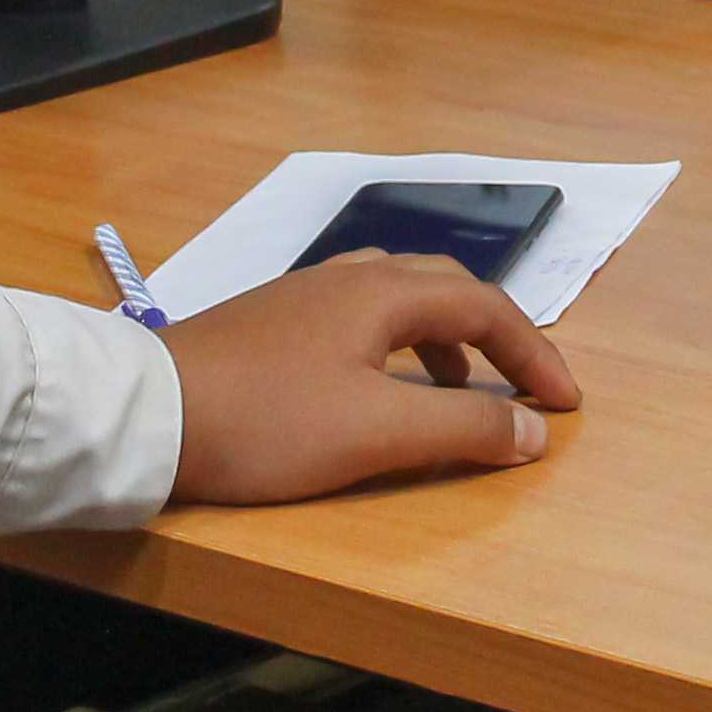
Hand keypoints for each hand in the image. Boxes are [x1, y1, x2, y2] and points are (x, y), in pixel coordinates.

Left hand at [159, 254, 585, 503]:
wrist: (146, 415)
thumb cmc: (269, 422)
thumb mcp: (377, 433)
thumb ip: (464, 429)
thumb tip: (534, 430)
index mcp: (383, 293)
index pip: (487, 306)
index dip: (535, 354)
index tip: (565, 404)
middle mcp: (347, 278)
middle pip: (445, 286)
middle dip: (496, 334)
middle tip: (522, 385)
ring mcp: (302, 296)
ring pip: (397, 299)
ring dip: (444, 340)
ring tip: (457, 391)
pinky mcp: (269, 323)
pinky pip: (358, 319)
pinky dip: (396, 347)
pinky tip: (375, 390)